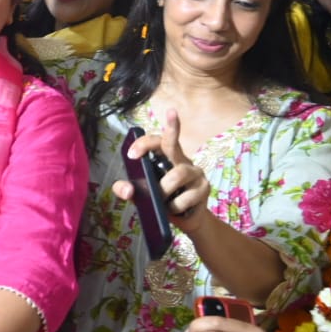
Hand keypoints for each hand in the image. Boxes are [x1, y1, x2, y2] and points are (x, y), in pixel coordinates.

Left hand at [112, 109, 212, 234]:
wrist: (186, 220)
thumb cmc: (162, 200)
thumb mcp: (141, 194)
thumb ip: (127, 190)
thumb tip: (126, 190)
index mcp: (165, 157)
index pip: (156, 141)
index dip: (144, 143)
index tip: (131, 154)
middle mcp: (182, 160)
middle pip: (174, 143)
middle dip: (172, 127)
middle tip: (171, 112)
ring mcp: (195, 173)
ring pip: (178, 174)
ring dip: (164, 189)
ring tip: (160, 199)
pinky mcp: (204, 188)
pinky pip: (185, 197)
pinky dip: (174, 206)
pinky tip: (173, 209)